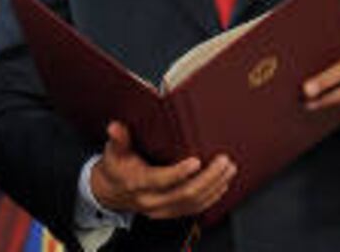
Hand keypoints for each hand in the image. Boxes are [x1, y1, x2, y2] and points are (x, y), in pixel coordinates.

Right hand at [89, 121, 234, 219]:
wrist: (111, 192)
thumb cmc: (116, 168)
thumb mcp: (113, 151)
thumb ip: (118, 139)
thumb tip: (115, 127)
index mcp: (137, 184)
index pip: (161, 180)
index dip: (179, 173)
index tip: (196, 161)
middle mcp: (151, 201)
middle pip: (185, 194)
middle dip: (208, 178)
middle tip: (223, 161)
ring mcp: (163, 210)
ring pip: (194, 203)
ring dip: (215, 187)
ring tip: (228, 170)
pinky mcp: (171, 213)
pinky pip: (196, 209)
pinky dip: (212, 197)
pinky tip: (222, 184)